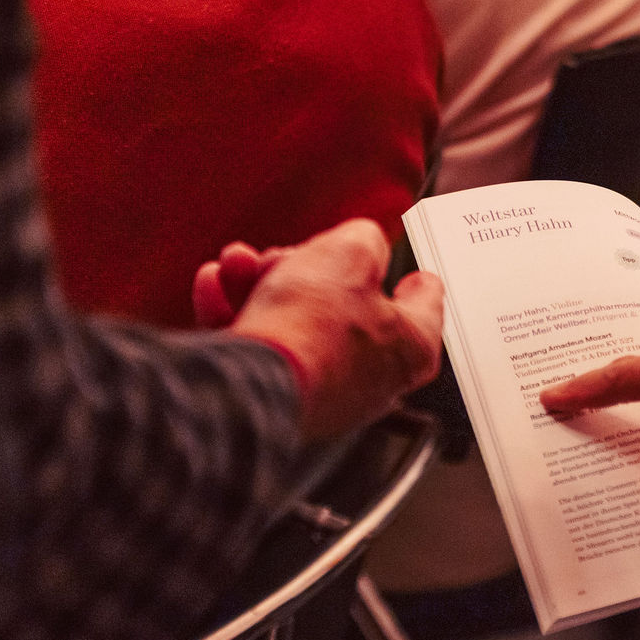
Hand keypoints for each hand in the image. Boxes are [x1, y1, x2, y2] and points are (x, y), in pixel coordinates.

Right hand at [205, 220, 443, 441]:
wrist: (251, 381)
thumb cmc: (312, 326)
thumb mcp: (350, 252)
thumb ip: (364, 239)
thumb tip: (361, 243)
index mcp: (410, 346)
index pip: (426, 304)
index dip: (418, 280)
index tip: (416, 274)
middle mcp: (374, 377)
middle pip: (346, 306)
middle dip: (308, 269)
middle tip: (283, 254)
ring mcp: (327, 393)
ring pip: (297, 321)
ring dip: (261, 284)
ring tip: (237, 262)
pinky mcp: (282, 400)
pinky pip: (264, 348)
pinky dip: (238, 313)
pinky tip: (213, 284)